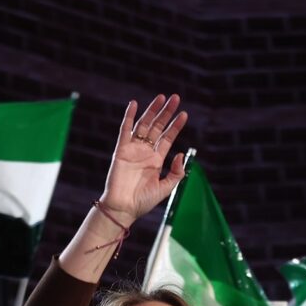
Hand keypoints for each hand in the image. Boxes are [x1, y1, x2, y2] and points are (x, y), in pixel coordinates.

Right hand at [99, 94, 187, 220]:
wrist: (124, 207)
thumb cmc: (143, 201)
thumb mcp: (166, 188)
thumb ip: (176, 172)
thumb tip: (180, 154)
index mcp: (156, 160)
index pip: (167, 138)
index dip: (175, 126)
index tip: (184, 114)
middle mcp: (145, 152)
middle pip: (157, 127)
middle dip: (166, 113)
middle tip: (175, 98)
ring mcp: (133, 149)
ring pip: (144, 125)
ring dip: (152, 111)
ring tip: (162, 97)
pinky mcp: (121, 150)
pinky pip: (125, 130)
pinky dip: (129, 117)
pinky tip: (134, 104)